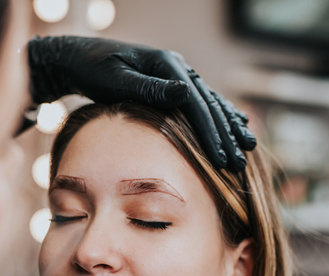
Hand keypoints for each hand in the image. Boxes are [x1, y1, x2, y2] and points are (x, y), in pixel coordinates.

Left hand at [27, 36, 255, 170]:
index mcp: (166, 64)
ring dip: (230, 126)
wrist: (79, 59)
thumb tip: (185, 93)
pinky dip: (220, 114)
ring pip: (211, 103)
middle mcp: (177, 68)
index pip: (196, 103)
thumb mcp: (116, 79)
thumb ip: (149, 88)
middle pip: (209, 105)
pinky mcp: (172, 84)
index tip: (221, 157)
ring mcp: (176, 75)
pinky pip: (202, 101)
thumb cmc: (92, 70)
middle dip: (226, 136)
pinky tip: (237, 124)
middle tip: (240, 163)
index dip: (210, 132)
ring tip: (248, 147)